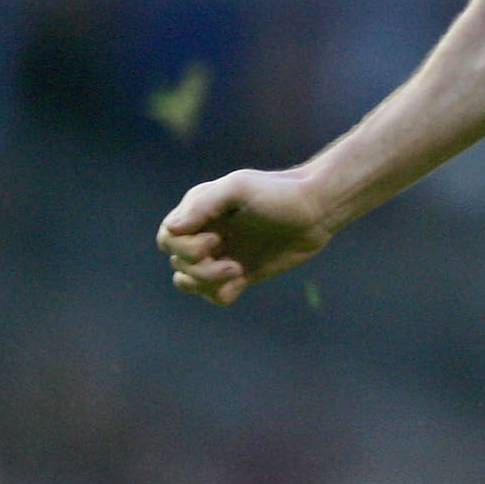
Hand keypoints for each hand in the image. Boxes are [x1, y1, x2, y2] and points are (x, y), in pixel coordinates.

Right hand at [158, 168, 336, 303]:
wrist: (316, 210)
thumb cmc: (278, 192)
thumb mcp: (240, 188)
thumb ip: (204, 205)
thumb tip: (173, 229)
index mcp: (199, 211)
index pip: (168, 238)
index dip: (183, 247)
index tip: (217, 238)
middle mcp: (205, 233)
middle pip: (178, 263)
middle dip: (200, 268)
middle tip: (232, 261)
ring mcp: (222, 254)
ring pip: (190, 282)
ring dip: (207, 283)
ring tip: (235, 271)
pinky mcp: (240, 273)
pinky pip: (214, 295)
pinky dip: (222, 293)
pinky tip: (242, 279)